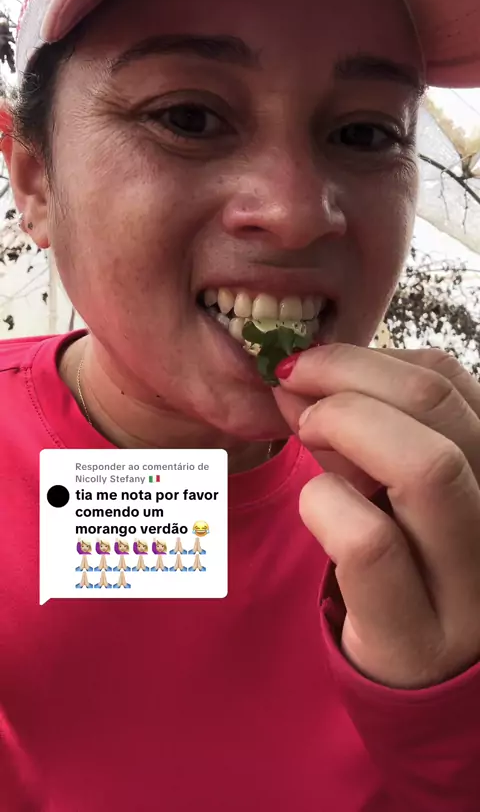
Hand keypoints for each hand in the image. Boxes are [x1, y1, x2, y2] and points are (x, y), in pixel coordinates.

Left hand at [274, 345, 479, 688]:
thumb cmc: (403, 559)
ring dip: (346, 429)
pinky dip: (326, 504)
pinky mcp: (420, 637)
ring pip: (426, 467)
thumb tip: (300, 380)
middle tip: (295, 391)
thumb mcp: (393, 485)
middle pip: (440, 408)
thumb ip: (361, 432)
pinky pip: (371, 543)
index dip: (369, 358)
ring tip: (305, 436)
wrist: (419, 674)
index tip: (311, 365)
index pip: (450, 380)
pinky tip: (315, 506)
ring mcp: (471, 585)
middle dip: (349, 378)